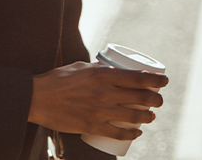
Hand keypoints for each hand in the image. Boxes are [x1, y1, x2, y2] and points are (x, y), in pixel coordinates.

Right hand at [28, 61, 167, 138]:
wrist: (37, 99)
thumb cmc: (57, 80)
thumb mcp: (80, 67)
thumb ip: (98, 69)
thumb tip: (112, 70)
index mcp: (102, 74)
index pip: (138, 77)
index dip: (156, 80)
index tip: (164, 81)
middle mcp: (104, 93)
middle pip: (140, 97)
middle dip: (155, 99)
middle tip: (158, 100)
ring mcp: (99, 111)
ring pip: (134, 116)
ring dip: (148, 117)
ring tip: (151, 116)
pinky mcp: (92, 126)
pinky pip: (119, 133)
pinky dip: (132, 134)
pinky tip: (137, 133)